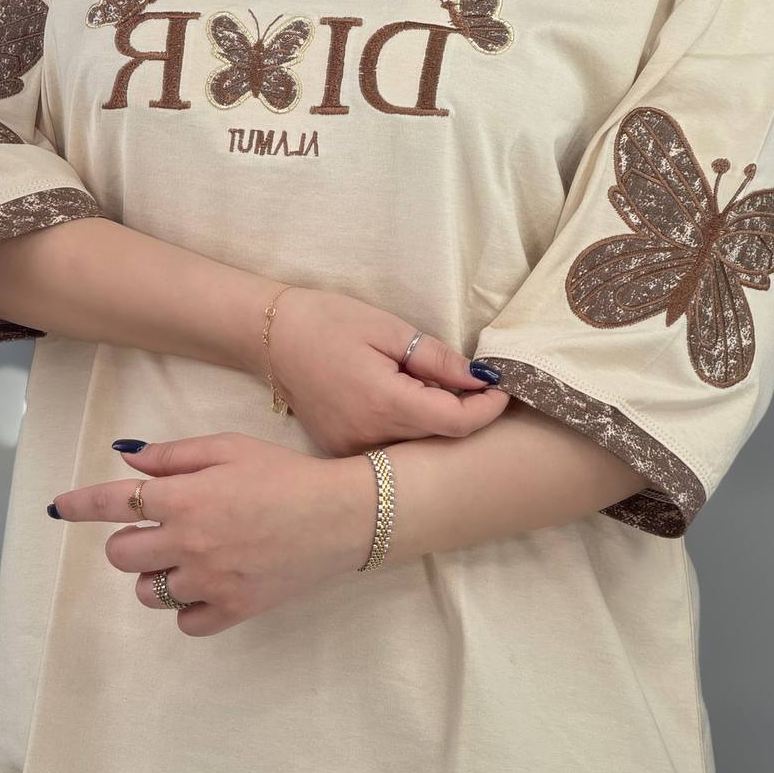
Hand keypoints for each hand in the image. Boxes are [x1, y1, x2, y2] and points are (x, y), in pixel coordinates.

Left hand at [49, 433, 375, 635]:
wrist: (340, 516)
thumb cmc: (285, 474)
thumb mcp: (229, 448)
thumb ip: (174, 456)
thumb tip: (127, 459)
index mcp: (184, 498)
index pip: (114, 503)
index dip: (80, 504)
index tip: (59, 508)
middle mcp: (187, 543)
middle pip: (121, 555)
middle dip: (130, 540)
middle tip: (159, 528)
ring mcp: (208, 582)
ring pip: (146, 592)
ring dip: (155, 574)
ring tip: (187, 557)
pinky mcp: (232, 610)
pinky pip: (184, 622)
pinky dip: (187, 607)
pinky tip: (206, 586)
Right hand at [259, 286, 509, 456]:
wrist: (271, 336)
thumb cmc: (328, 321)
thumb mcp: (388, 329)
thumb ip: (437, 359)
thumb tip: (480, 378)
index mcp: (384, 403)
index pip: (455, 423)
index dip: (487, 409)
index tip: (502, 387)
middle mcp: (368, 438)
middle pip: (440, 442)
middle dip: (468, 417)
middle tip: (481, 388)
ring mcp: (351, 450)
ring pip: (416, 451)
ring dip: (439, 426)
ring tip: (446, 393)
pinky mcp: (340, 451)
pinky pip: (389, 451)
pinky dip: (411, 432)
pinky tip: (412, 405)